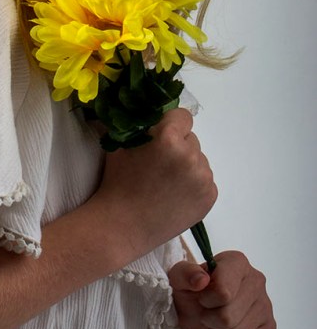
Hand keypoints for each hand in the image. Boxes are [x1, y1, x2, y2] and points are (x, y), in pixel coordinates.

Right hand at [91, 108, 217, 265]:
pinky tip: (175, 195)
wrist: (123, 225)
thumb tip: (139, 103)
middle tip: (158, 164)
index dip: (170, 125)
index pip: (183, 116)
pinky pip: (205, 180)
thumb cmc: (117, 181)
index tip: (158, 138)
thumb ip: (136, 121)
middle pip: (191, 138)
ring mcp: (203, 178)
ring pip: (198, 159)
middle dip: (177, 146)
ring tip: (165, 182)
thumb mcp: (121, 143)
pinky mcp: (210, 197)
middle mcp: (191, 156)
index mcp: (169, 138)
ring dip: (186, 165)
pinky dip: (193, 184)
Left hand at [168, 250, 276, 328]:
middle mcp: (256, 280)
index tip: (202, 296)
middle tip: (207, 311)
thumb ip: (185, 274)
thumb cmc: (190, 291)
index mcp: (237, 262)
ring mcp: (266, 305)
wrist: (197, 312)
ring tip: (215, 323)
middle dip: (209, 319)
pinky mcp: (269, 328)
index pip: (223, 292)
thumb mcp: (178, 278)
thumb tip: (201, 280)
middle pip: (228, 317)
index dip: (206, 300)